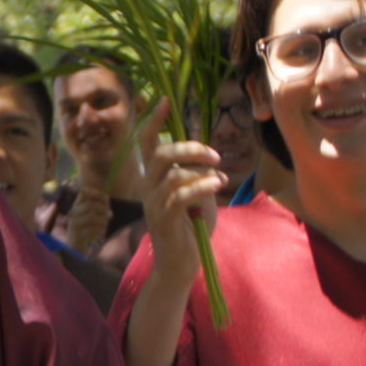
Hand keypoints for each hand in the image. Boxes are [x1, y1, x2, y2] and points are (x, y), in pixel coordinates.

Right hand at [64, 186, 112, 256]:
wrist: (75, 248)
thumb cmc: (86, 229)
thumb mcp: (90, 216)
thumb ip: (97, 207)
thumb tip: (106, 197)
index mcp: (75, 207)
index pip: (83, 193)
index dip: (97, 193)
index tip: (107, 199)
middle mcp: (72, 214)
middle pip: (89, 205)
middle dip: (103, 209)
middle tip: (110, 215)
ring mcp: (73, 225)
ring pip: (93, 217)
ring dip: (103, 221)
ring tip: (105, 225)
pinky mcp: (77, 235)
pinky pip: (94, 230)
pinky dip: (101, 231)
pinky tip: (101, 233)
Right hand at [137, 98, 225, 276]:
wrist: (182, 265)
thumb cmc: (192, 230)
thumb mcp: (198, 196)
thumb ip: (198, 176)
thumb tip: (207, 159)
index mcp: (153, 179)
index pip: (146, 144)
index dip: (153, 121)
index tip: (164, 100)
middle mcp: (148, 188)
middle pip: (160, 154)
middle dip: (189, 148)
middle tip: (215, 156)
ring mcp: (153, 204)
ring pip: (172, 173)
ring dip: (201, 171)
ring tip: (219, 177)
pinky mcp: (163, 219)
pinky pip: (181, 194)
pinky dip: (201, 186)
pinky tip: (216, 186)